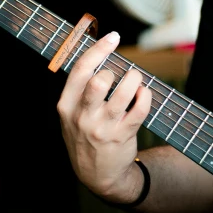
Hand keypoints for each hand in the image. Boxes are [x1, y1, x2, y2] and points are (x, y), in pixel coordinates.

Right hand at [57, 31, 152, 202]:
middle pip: (98, 81)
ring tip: (135, 79)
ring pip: (123, 92)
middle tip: (119, 72)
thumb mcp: (71, 115)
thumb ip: (79, 90)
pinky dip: (146, 96)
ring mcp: (102, 127)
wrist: (97, 176)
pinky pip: (139, 108)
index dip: (98, 49)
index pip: (80, 70)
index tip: (113, 37)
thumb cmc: (85, 137)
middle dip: (113, 69)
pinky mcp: (122, 136)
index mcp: (66, 106)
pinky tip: (144, 94)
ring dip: (134, 79)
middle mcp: (82, 116)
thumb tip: (100, 54)